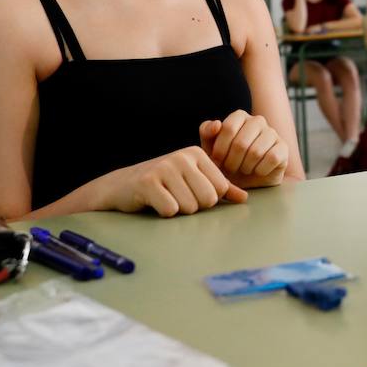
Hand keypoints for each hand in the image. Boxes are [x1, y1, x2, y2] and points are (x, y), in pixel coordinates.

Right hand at [97, 146, 247, 217]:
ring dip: (177, 210)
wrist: (122, 185)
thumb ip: (220, 188)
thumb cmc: (163, 184)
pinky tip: (153, 202)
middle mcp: (182, 156)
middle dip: (193, 206)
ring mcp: (164, 167)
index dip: (206, 199)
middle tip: (176, 197)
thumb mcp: (193, 181)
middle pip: (207, 199)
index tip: (188, 191)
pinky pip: (170, 210)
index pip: (220, 190)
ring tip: (165, 198)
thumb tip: (244, 198)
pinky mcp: (148, 182)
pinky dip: (163, 213)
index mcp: (197, 154)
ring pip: (189, 207)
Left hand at [201, 110, 288, 187]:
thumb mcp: (210, 147)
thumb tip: (217, 124)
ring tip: (243, 169)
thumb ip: (207, 132)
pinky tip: (257, 171)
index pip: (228, 128)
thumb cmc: (225, 160)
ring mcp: (272, 133)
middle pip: (241, 143)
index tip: (217, 161)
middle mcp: (258, 121)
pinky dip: (261, 170)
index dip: (220, 149)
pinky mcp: (283, 148)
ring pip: (256, 152)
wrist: (246, 178)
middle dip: (231, 162)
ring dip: (246, 167)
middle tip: (230, 169)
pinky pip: (271, 159)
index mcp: (239, 116)